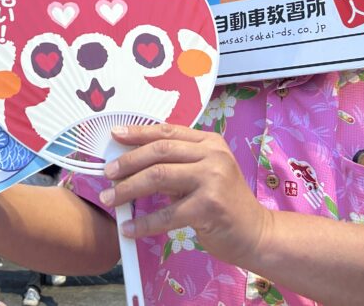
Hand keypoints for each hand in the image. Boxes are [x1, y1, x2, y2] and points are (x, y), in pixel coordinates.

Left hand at [98, 123, 269, 266]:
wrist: (256, 233)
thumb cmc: (225, 203)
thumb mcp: (203, 175)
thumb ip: (176, 165)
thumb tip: (133, 163)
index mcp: (209, 142)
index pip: (167, 131)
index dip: (138, 132)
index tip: (115, 135)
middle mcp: (213, 155)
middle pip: (159, 151)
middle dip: (128, 162)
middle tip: (107, 174)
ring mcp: (213, 179)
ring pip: (159, 177)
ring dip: (129, 189)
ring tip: (110, 200)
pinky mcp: (209, 206)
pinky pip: (167, 213)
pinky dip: (144, 222)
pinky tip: (129, 229)